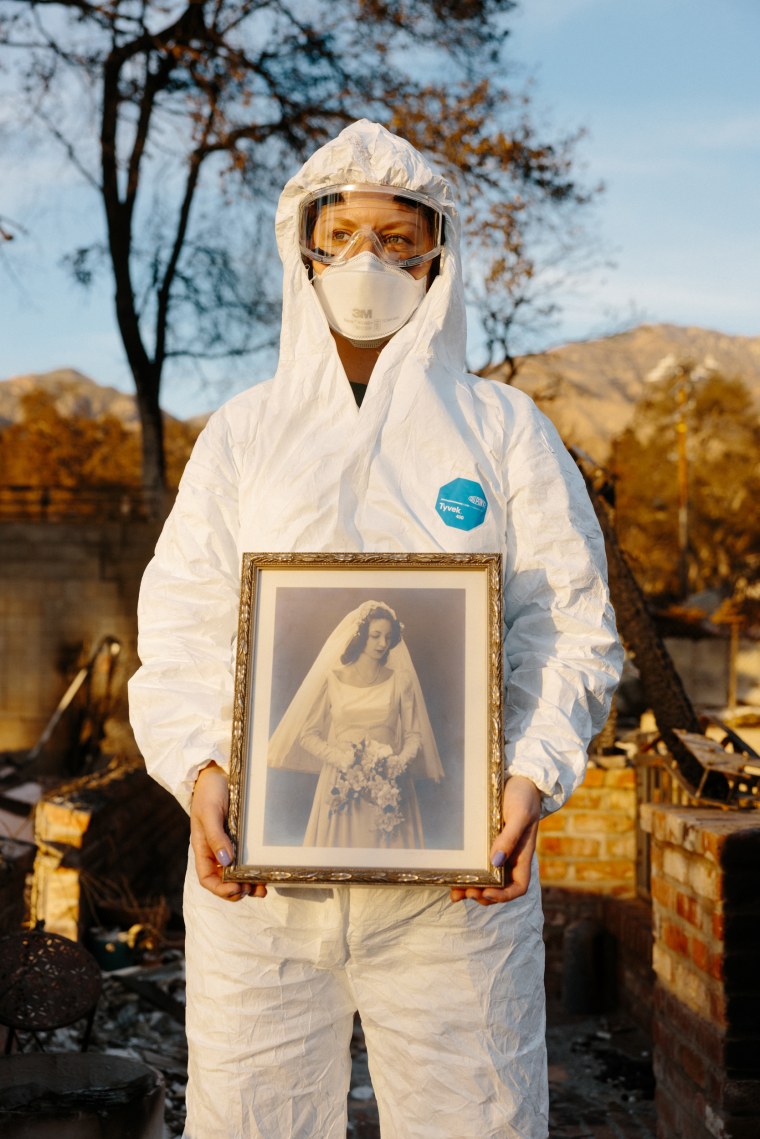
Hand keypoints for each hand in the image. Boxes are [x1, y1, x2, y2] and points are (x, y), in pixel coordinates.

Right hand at [190, 762, 265, 901]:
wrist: (216, 773)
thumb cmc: (209, 792)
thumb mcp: (209, 813)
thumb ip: (216, 836)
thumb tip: (225, 861)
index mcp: (203, 848)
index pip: (207, 878)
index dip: (221, 889)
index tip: (237, 889)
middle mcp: (215, 851)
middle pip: (224, 880)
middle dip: (238, 890)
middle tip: (255, 890)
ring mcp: (229, 845)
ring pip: (237, 873)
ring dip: (249, 884)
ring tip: (263, 887)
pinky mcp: (240, 838)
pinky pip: (246, 859)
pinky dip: (254, 869)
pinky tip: (265, 872)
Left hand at [450, 775, 540, 906]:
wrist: (519, 778)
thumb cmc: (524, 796)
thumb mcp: (519, 815)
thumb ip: (510, 837)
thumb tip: (496, 861)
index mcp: (523, 856)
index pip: (519, 887)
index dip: (504, 896)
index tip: (487, 892)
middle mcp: (510, 858)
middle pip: (499, 888)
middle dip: (483, 895)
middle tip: (466, 892)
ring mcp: (498, 851)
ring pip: (486, 880)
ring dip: (471, 889)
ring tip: (455, 893)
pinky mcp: (486, 842)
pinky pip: (477, 864)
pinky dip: (466, 874)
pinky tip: (452, 878)